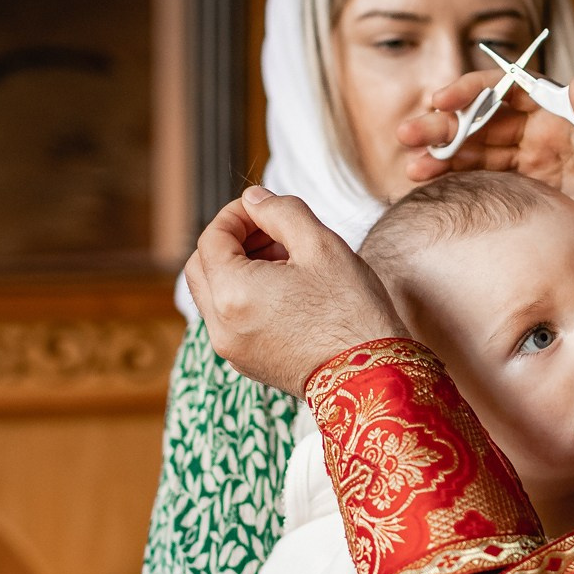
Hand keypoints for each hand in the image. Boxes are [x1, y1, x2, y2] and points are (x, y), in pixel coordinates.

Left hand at [184, 186, 406, 395]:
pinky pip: (230, 320)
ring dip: (237, 270)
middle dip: (231, 242)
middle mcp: (221, 325)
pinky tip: (287, 293)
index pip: (212, 238)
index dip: (236, 215)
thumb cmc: (352, 311)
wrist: (372, 374)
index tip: (265, 209)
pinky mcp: (246, 363)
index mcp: (233, 292)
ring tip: (286, 264)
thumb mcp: (321, 244)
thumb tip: (254, 199)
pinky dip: (245, 298)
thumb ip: (281, 211)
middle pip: (201, 267)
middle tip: (272, 234)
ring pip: (213, 295)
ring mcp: (231, 349)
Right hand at [396, 72, 573, 272]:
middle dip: (445, 125)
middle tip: (407, 134)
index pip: (511, 90)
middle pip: (485, 121)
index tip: (443, 99)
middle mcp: (544, 133)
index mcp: (566, 112)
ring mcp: (535, 164)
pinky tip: (428, 188)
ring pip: (478, 153)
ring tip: (408, 165)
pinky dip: (457, 183)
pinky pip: (487, 183)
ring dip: (443, 155)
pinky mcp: (531, 195)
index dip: (475, 92)